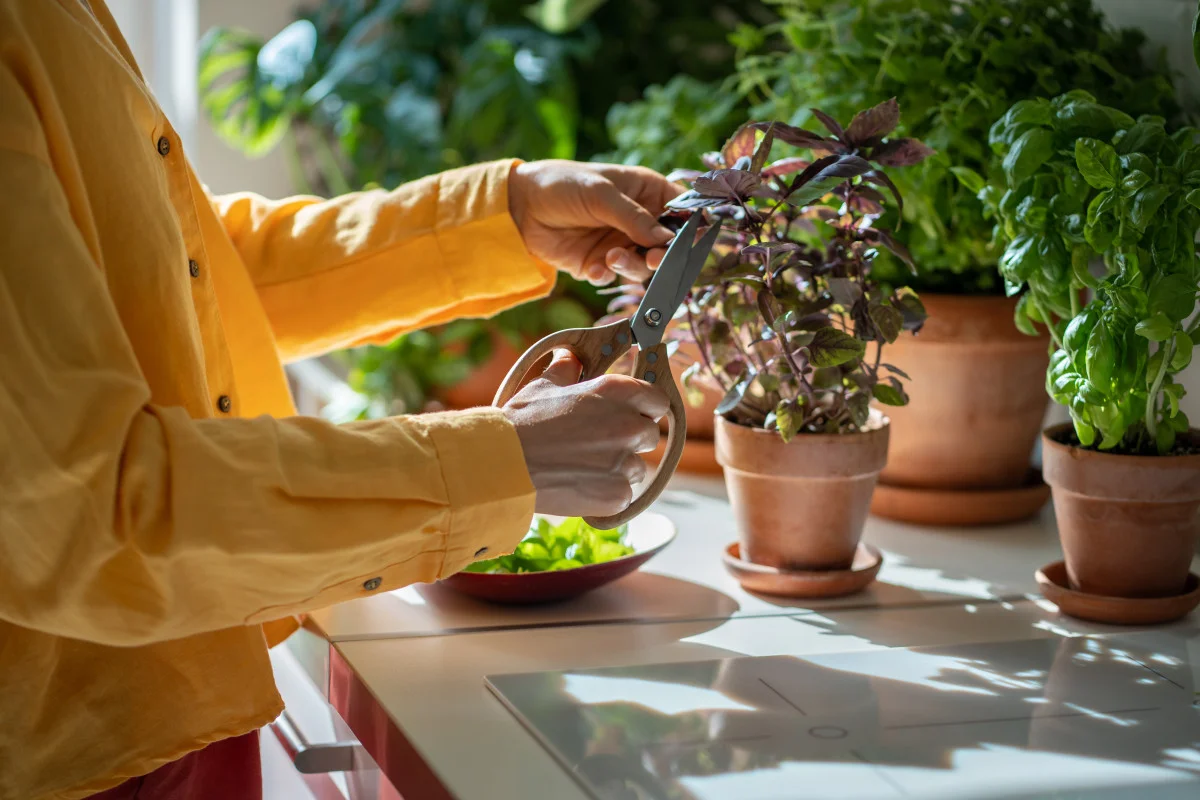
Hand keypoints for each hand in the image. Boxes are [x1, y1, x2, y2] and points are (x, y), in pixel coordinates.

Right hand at [502, 351, 668, 516]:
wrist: (501, 466)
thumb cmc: (521, 423)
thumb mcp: (544, 386)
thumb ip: (567, 370)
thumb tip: (571, 358)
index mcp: (617, 392)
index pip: (658, 400)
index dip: (644, 408)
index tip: (629, 414)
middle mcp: (627, 425)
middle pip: (648, 435)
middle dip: (629, 439)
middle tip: (598, 444)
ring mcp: (624, 462)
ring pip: (637, 468)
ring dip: (618, 469)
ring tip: (583, 468)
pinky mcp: (617, 495)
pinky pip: (624, 495)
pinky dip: (607, 494)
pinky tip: (581, 486)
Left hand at [508, 160, 682, 284]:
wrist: (520, 206)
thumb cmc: (563, 184)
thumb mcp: (601, 194)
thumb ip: (634, 218)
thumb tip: (666, 241)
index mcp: (647, 192)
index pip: (681, 212)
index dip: (691, 228)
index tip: (692, 243)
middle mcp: (638, 220)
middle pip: (667, 246)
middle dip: (664, 256)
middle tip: (655, 259)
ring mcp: (620, 242)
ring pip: (643, 266)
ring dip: (632, 266)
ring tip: (612, 256)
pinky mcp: (599, 263)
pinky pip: (614, 277)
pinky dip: (607, 275)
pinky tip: (594, 267)